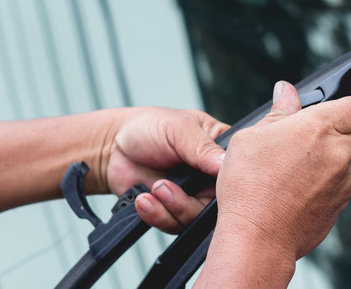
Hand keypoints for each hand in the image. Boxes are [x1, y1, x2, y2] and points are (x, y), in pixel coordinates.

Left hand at [102, 107, 228, 232]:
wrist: (113, 147)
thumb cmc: (150, 127)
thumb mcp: (179, 129)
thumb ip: (203, 148)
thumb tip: (227, 164)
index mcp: (220, 151)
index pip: (237, 172)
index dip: (228, 182)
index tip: (207, 181)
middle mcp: (210, 178)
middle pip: (218, 204)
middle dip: (191, 201)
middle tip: (165, 187)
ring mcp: (193, 196)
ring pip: (195, 218)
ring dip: (171, 208)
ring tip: (153, 189)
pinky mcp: (172, 212)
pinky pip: (173, 225)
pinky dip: (157, 215)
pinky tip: (143, 199)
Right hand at [214, 81, 350, 262]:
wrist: (258, 239)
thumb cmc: (249, 187)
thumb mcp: (252, 137)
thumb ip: (278, 111)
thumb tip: (286, 91)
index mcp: (320, 127)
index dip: (350, 104)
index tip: (336, 108)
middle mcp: (339, 152)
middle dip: (339, 131)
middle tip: (308, 138)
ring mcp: (344, 181)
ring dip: (335, 157)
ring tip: (299, 166)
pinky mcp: (341, 204)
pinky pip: (343, 184)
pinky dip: (329, 181)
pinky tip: (300, 188)